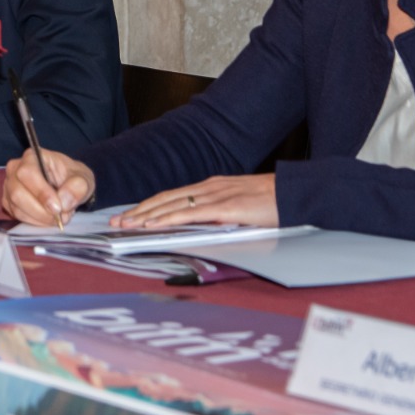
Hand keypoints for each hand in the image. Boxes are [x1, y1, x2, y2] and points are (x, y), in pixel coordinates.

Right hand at [2, 150, 93, 226]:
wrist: (67, 186)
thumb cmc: (72, 178)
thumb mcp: (83, 179)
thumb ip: (77, 187)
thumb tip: (64, 202)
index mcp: (32, 156)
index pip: (27, 173)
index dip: (41, 192)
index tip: (57, 207)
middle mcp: (15, 169)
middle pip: (17, 193)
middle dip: (40, 210)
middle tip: (59, 217)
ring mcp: (9, 186)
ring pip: (17, 207)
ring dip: (39, 218)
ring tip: (57, 217)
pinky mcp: (8, 201)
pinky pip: (17, 215)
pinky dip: (34, 222)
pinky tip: (47, 218)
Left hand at [112, 174, 278, 228]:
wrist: (297, 194)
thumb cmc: (274, 203)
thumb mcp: (240, 207)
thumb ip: (220, 214)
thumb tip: (201, 227)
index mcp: (212, 187)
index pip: (173, 196)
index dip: (149, 205)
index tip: (130, 215)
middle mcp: (210, 187)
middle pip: (166, 198)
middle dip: (139, 210)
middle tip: (117, 222)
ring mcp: (217, 195)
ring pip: (173, 205)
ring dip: (147, 215)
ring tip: (127, 225)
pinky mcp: (226, 207)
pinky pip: (191, 214)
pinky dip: (170, 219)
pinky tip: (156, 225)